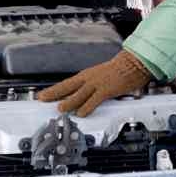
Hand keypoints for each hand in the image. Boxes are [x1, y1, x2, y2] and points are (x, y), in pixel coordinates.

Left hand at [36, 50, 152, 116]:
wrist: (133, 63)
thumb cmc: (119, 71)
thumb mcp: (100, 77)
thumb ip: (90, 88)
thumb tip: (80, 99)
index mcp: (86, 76)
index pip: (66, 84)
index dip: (53, 90)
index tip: (43, 95)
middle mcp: (89, 78)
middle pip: (67, 86)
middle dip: (54, 93)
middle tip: (42, 99)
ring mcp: (97, 84)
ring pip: (79, 94)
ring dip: (68, 102)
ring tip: (60, 109)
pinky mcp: (107, 89)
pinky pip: (94, 100)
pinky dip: (87, 107)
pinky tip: (81, 113)